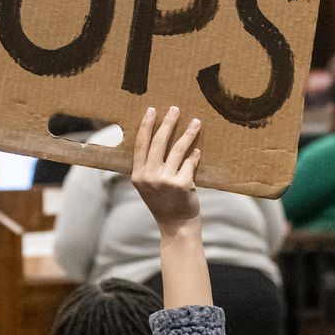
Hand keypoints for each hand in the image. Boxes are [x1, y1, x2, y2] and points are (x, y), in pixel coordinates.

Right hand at [131, 106, 201, 232]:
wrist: (176, 225)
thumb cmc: (163, 203)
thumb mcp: (147, 186)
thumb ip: (148, 166)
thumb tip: (157, 137)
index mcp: (138, 175)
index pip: (141, 144)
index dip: (146, 125)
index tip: (152, 110)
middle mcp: (149, 176)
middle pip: (159, 142)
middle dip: (168, 122)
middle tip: (175, 109)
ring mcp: (166, 180)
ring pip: (178, 149)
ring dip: (188, 133)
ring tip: (196, 122)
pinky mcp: (182, 183)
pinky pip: (190, 162)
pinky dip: (194, 155)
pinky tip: (197, 150)